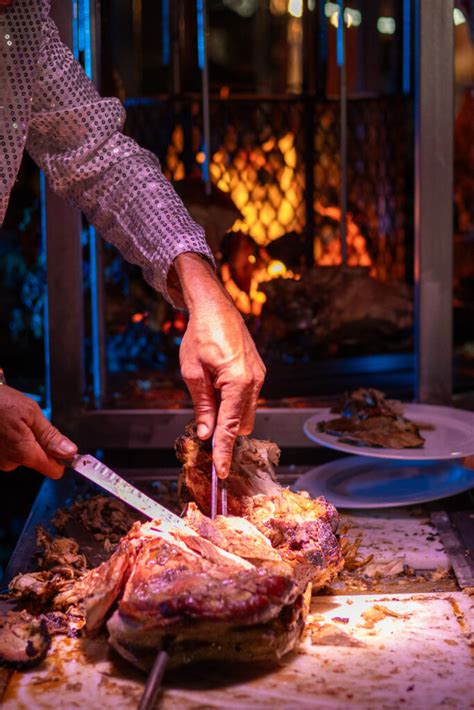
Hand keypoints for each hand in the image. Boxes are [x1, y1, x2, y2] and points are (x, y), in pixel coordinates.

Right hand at [0, 386, 76, 477]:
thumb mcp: (31, 412)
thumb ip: (50, 435)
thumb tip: (70, 452)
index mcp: (24, 453)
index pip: (54, 470)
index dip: (62, 459)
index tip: (64, 448)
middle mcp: (10, 462)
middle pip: (38, 460)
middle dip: (38, 443)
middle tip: (28, 423)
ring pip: (22, 454)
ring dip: (21, 439)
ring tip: (11, 422)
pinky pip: (8, 451)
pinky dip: (8, 440)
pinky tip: (3, 427)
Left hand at [172, 253, 265, 477]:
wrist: (215, 307)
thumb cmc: (201, 335)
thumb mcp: (193, 372)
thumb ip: (202, 405)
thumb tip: (205, 433)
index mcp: (238, 382)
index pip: (230, 427)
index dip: (224, 451)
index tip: (222, 471)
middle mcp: (254, 381)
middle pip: (243, 424)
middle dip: (225, 431)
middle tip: (204, 425)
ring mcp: (259, 376)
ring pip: (246, 412)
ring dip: (228, 415)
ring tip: (208, 392)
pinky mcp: (258, 372)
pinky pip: (248, 398)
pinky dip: (233, 402)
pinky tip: (217, 386)